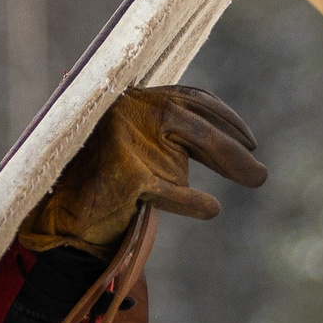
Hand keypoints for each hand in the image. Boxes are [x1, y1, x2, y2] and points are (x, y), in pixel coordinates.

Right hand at [20, 86, 267, 254]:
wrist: (61, 223)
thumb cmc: (105, 191)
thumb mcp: (142, 155)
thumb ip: (174, 141)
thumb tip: (237, 148)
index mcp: (135, 101)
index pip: (191, 99)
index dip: (225, 117)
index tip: (251, 139)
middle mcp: (131, 110)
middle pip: (197, 120)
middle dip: (234, 145)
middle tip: (261, 175)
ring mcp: (125, 139)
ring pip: (195, 140)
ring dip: (234, 161)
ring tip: (259, 178)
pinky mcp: (126, 174)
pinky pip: (173, 190)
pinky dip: (194, 201)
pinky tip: (211, 208)